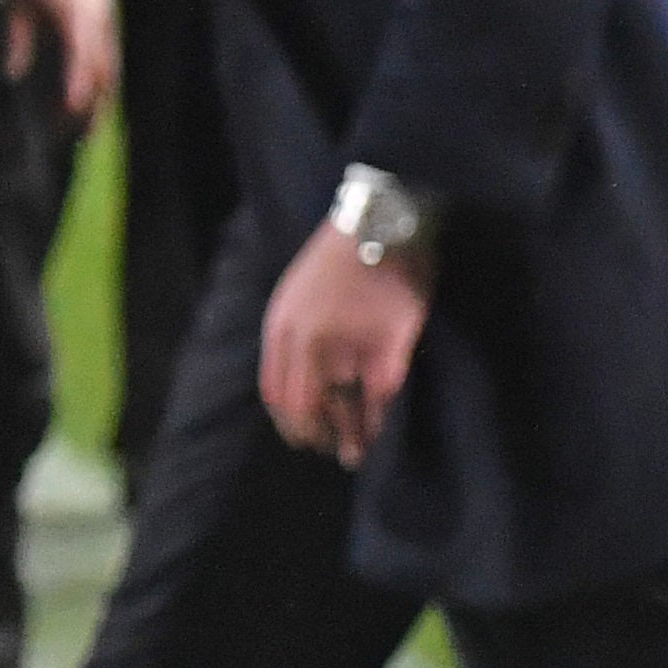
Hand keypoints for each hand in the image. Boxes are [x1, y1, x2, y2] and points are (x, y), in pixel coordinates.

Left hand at [7, 0, 114, 127]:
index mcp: (78, 10)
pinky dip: (98, 86)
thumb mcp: (18, 3)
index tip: (72, 105)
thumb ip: (18, 37)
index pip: (82, 49)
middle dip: (94, 99)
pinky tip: (84, 107)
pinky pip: (107, 63)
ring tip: (84, 130)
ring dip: (99, 98)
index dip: (78, 78)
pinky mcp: (106, 31)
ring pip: (110, 68)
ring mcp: (106, 25)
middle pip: (103, 65)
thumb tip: (12, 74)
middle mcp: (98, 20)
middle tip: (78, 133)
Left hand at [261, 222, 431, 467]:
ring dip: (352, 433)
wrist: (383, 216)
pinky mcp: (391, 338)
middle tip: (332, 450)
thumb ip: (291, 338)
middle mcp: (309, 342)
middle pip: (306, 407)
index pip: (277, 395)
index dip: (291, 424)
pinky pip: (382, 390)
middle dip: (317, 435)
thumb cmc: (339, 254)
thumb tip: (304, 385)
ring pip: (346, 405)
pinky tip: (384, 424)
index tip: (305, 438)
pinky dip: (382, 412)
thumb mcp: (295, 294)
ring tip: (358, 452)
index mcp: (282, 328)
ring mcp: (350, 340)